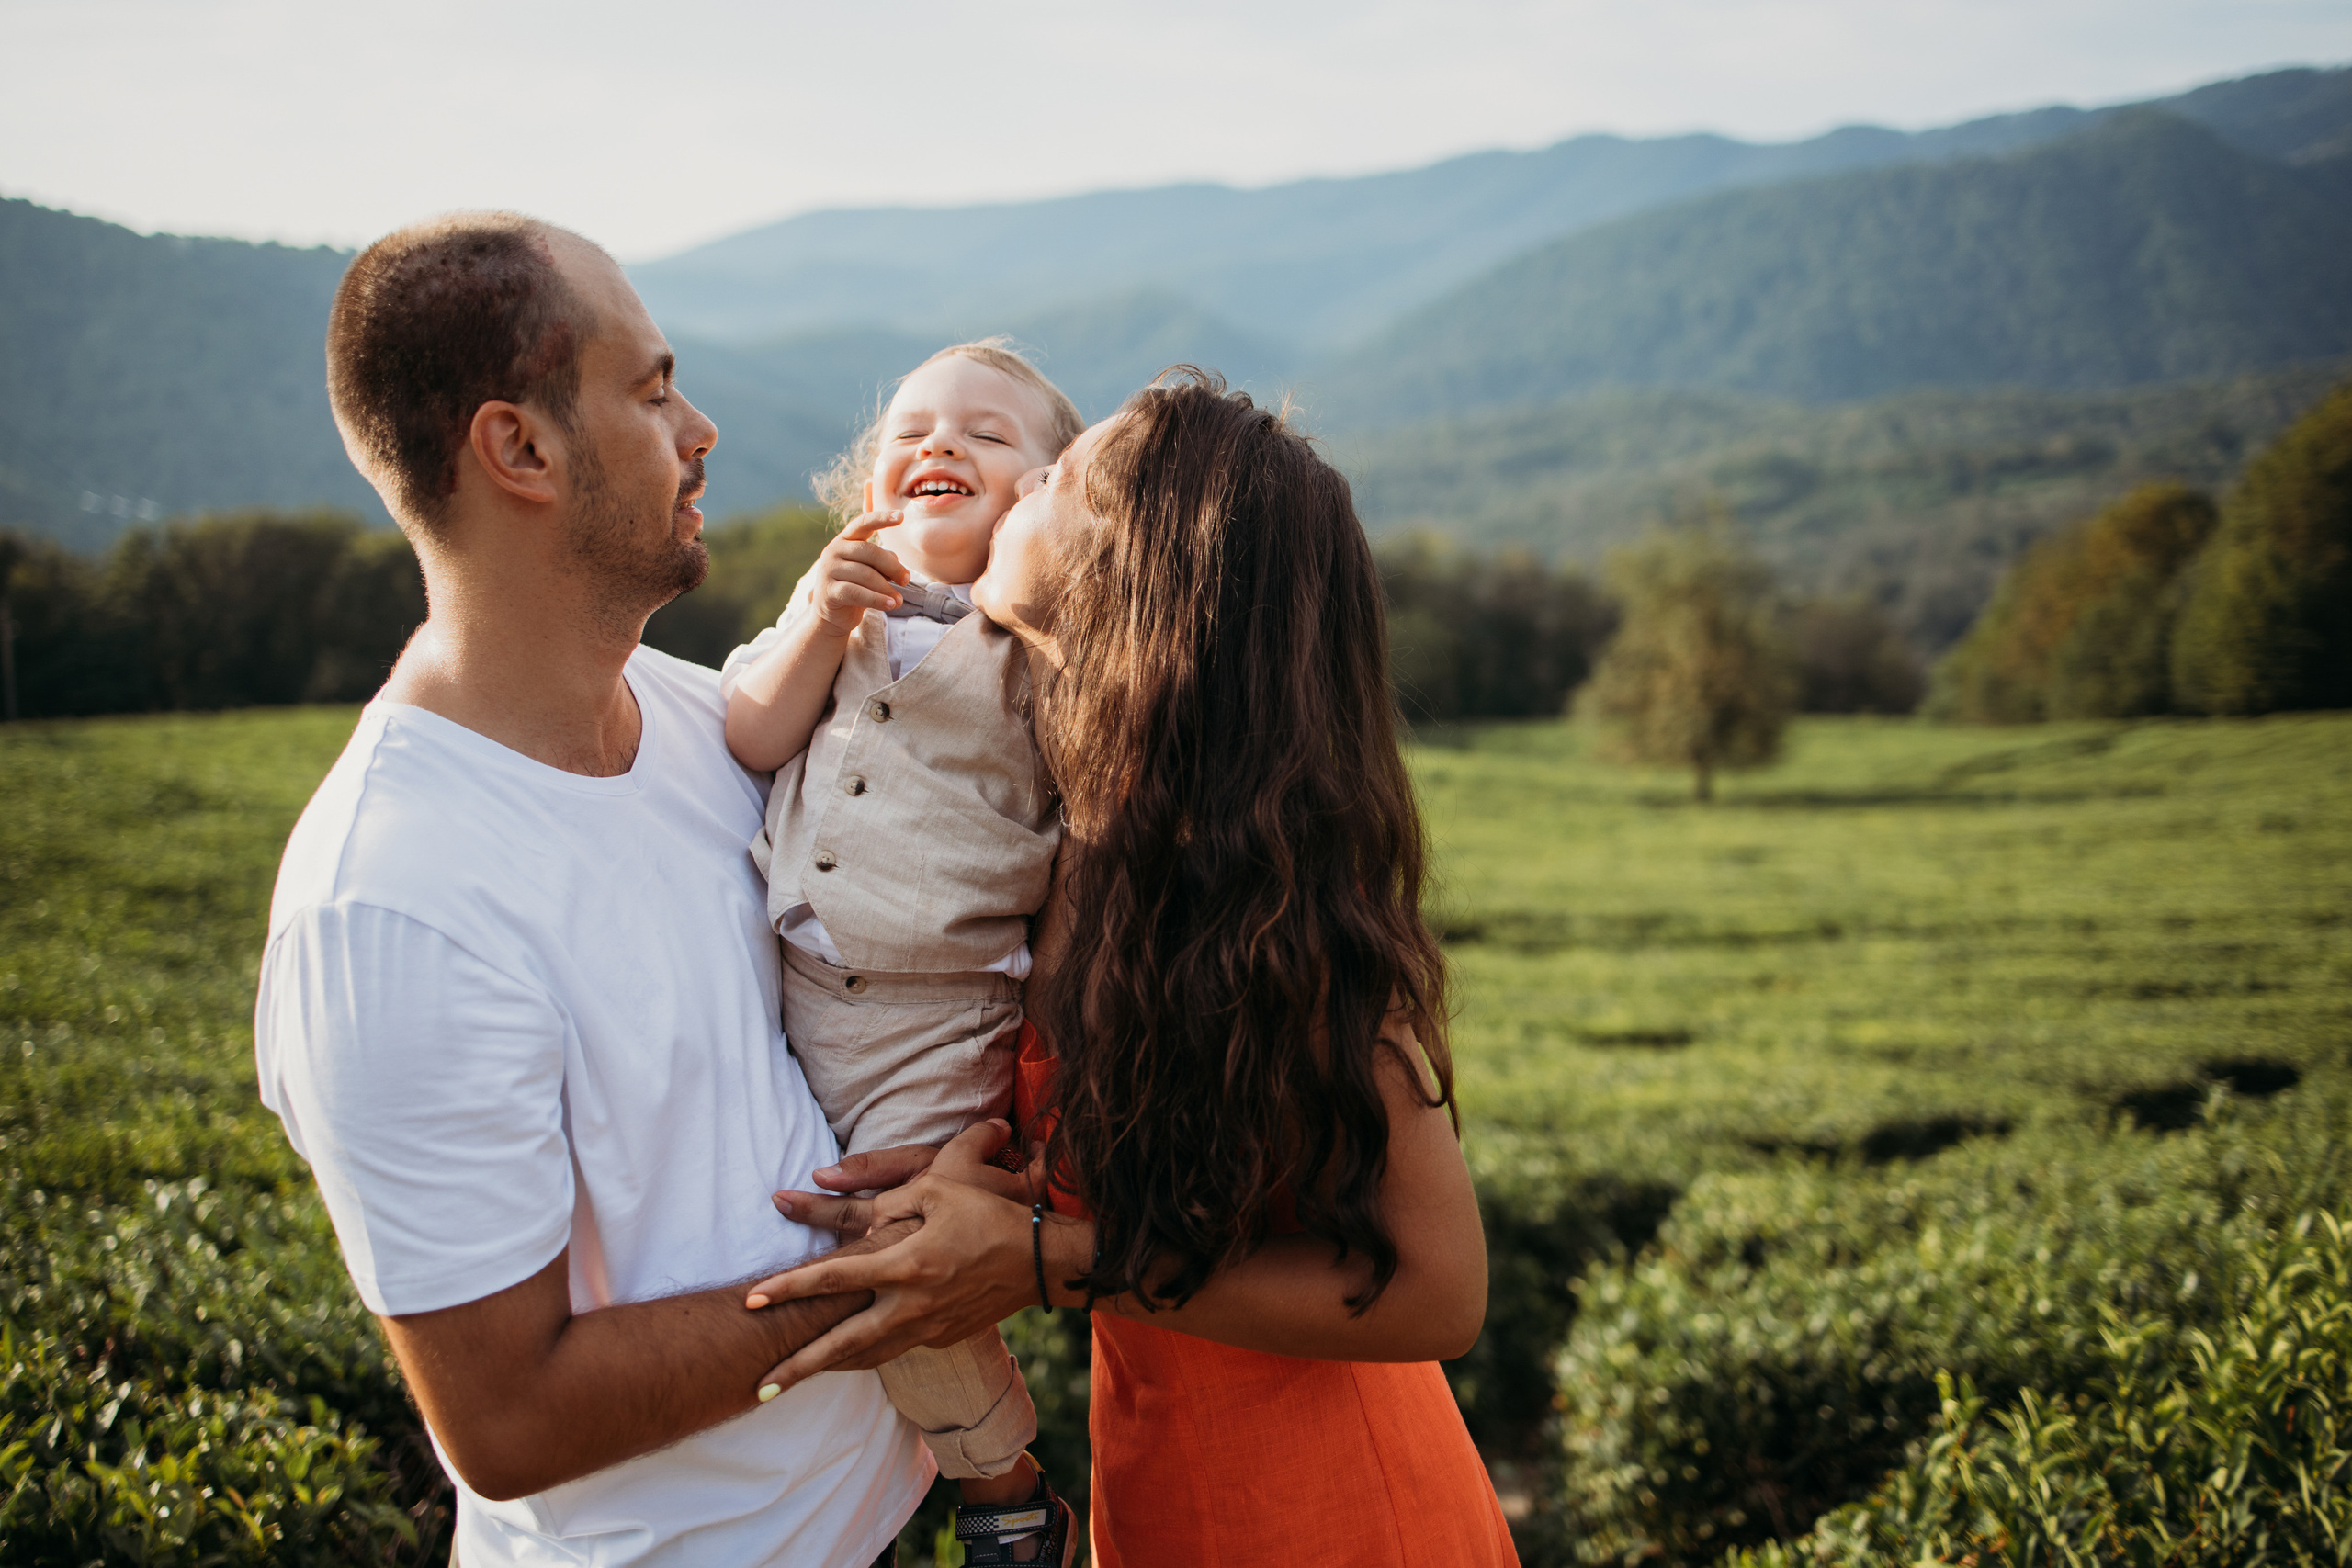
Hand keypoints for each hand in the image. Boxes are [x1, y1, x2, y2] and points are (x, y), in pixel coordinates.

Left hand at [745, 1122, 1075, 1394]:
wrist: (1042, 1261)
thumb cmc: (991, 1214)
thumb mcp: (941, 1187)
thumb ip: (893, 1202)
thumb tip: (861, 1225)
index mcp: (906, 1264)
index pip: (834, 1276)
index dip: (789, 1287)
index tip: (752, 1299)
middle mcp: (912, 1305)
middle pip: (842, 1344)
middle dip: (798, 1367)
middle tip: (759, 1384)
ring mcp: (928, 1328)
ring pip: (867, 1356)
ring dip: (827, 1369)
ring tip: (791, 1379)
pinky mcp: (943, 1337)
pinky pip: (895, 1349)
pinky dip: (865, 1355)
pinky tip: (849, 1356)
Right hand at [808, 510, 909, 635]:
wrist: (833, 615)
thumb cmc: (857, 587)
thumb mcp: (870, 570)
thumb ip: (882, 561)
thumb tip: (895, 560)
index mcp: (845, 540)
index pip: (863, 524)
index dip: (881, 518)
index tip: (901, 516)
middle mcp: (833, 551)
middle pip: (870, 552)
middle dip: (892, 567)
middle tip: (906, 580)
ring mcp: (828, 570)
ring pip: (866, 575)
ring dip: (887, 588)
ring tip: (899, 600)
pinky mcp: (828, 591)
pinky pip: (858, 593)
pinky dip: (877, 599)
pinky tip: (890, 604)